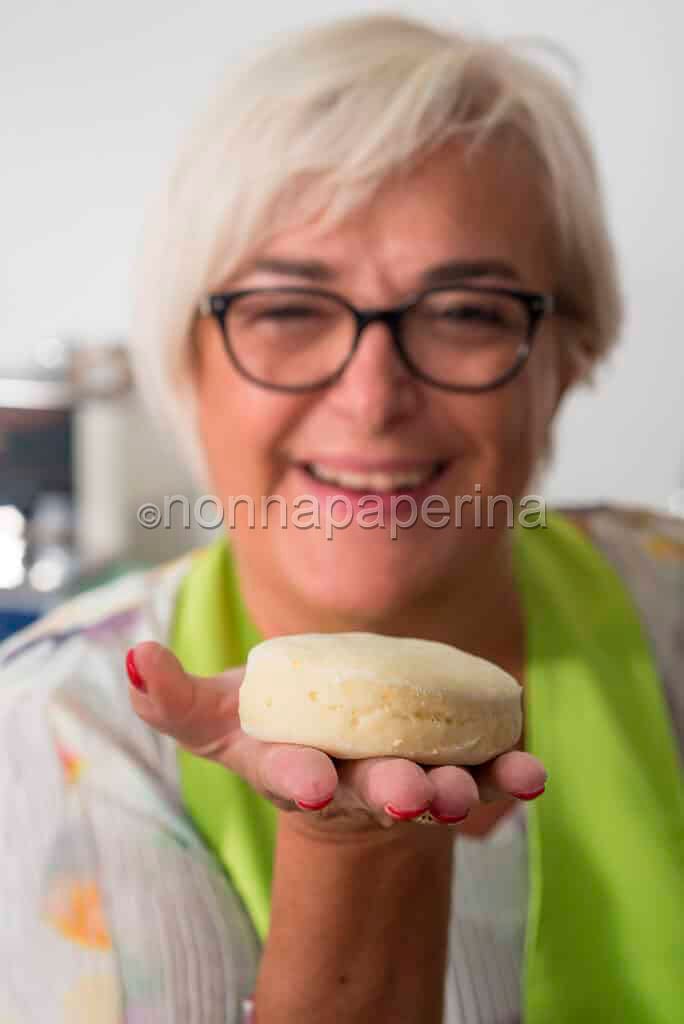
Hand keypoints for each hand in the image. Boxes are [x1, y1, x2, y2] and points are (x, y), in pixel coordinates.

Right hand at [126, 641, 546, 837]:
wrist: (338, 750)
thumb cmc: (274, 726)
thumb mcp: (219, 713)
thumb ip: (175, 695)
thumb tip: (135, 656)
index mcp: (294, 768)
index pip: (293, 776)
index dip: (300, 779)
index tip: (310, 781)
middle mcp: (353, 785)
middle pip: (372, 792)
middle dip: (390, 793)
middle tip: (408, 791)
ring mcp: (407, 778)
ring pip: (433, 792)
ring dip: (453, 793)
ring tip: (463, 789)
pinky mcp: (454, 769)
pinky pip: (485, 778)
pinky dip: (507, 777)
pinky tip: (530, 771)